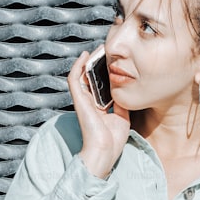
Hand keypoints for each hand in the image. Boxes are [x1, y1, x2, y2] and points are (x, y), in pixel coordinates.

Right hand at [66, 48, 130, 178]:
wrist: (105, 150)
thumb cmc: (113, 139)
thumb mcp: (122, 115)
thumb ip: (121, 102)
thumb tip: (125, 88)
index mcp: (98, 106)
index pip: (100, 84)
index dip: (104, 71)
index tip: (113, 60)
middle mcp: (89, 102)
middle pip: (90, 77)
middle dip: (97, 63)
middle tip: (106, 50)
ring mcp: (82, 100)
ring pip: (81, 75)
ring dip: (88, 61)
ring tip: (97, 49)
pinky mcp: (78, 100)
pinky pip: (74, 79)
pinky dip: (78, 66)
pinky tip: (85, 56)